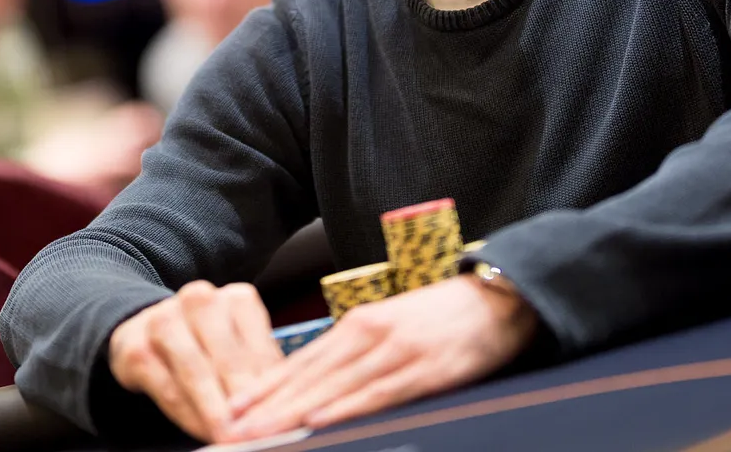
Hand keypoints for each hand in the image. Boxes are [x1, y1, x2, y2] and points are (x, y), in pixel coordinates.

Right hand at [108, 281, 281, 440]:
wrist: (146, 328)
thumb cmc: (206, 344)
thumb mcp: (239, 349)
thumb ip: (258, 373)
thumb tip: (285, 410)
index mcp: (236, 299)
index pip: (259, 351)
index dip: (271, 391)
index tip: (282, 420)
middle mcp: (200, 300)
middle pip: (228, 359)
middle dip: (244, 403)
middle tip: (258, 434)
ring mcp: (164, 319)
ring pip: (196, 371)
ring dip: (215, 410)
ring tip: (230, 437)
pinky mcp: (136, 345)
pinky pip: (167, 387)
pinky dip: (187, 413)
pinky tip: (202, 430)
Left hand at [221, 274, 536, 442]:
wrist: (497, 298)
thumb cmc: (442, 316)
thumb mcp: (390, 326)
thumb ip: (355, 352)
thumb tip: (315, 385)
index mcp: (358, 325)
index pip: (301, 362)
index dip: (265, 388)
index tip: (233, 410)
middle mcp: (369, 334)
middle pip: (310, 378)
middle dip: (269, 408)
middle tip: (234, 430)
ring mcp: (396, 351)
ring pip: (335, 387)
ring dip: (295, 412)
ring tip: (264, 432)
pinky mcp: (425, 368)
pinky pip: (379, 393)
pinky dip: (347, 407)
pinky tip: (321, 419)